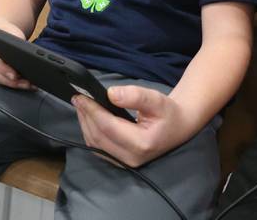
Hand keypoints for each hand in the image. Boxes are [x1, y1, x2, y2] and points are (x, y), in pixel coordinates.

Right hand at [0, 22, 33, 89]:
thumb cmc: (6, 30)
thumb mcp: (12, 33)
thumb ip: (15, 43)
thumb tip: (26, 56)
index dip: (4, 69)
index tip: (15, 76)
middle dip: (9, 81)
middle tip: (25, 84)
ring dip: (12, 84)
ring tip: (27, 85)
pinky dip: (10, 83)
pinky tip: (22, 84)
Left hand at [72, 85, 189, 167]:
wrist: (179, 127)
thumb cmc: (169, 113)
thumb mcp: (157, 99)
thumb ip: (135, 96)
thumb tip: (110, 94)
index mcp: (142, 144)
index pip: (108, 127)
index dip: (92, 111)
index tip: (82, 95)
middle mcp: (131, 158)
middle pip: (98, 136)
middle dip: (85, 116)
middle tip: (78, 97)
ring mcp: (124, 162)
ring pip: (95, 144)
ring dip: (85, 123)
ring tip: (81, 105)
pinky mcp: (120, 161)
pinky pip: (98, 147)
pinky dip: (90, 131)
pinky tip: (89, 117)